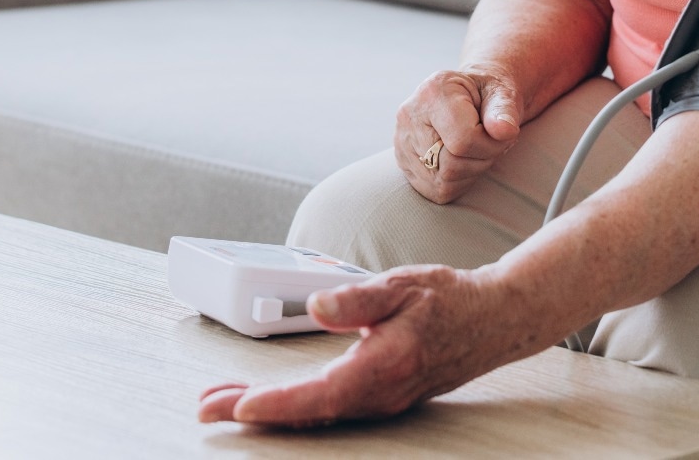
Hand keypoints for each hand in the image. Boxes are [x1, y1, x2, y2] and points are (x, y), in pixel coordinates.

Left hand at [196, 265, 546, 426]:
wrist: (493, 320)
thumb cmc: (451, 300)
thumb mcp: (402, 285)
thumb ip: (357, 299)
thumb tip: (318, 307)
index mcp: (382, 367)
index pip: (319, 394)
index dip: (276, 404)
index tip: (237, 406)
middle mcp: (379, 393)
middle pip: (307, 412)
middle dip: (252, 412)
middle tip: (206, 410)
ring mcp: (380, 400)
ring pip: (315, 413)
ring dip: (269, 411)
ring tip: (224, 403)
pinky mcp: (379, 396)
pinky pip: (328, 409)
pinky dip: (293, 407)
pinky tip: (272, 402)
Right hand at [394, 68, 522, 202]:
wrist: (470, 94)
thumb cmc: (487, 93)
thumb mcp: (502, 92)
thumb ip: (504, 110)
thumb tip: (505, 131)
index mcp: (433, 92)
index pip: (462, 141)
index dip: (491, 145)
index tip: (502, 133)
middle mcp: (409, 116)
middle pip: (450, 165)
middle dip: (482, 159)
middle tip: (491, 142)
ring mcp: (402, 142)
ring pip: (443, 182)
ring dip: (470, 172)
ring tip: (477, 148)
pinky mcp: (404, 163)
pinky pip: (436, 190)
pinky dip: (458, 181)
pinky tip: (464, 159)